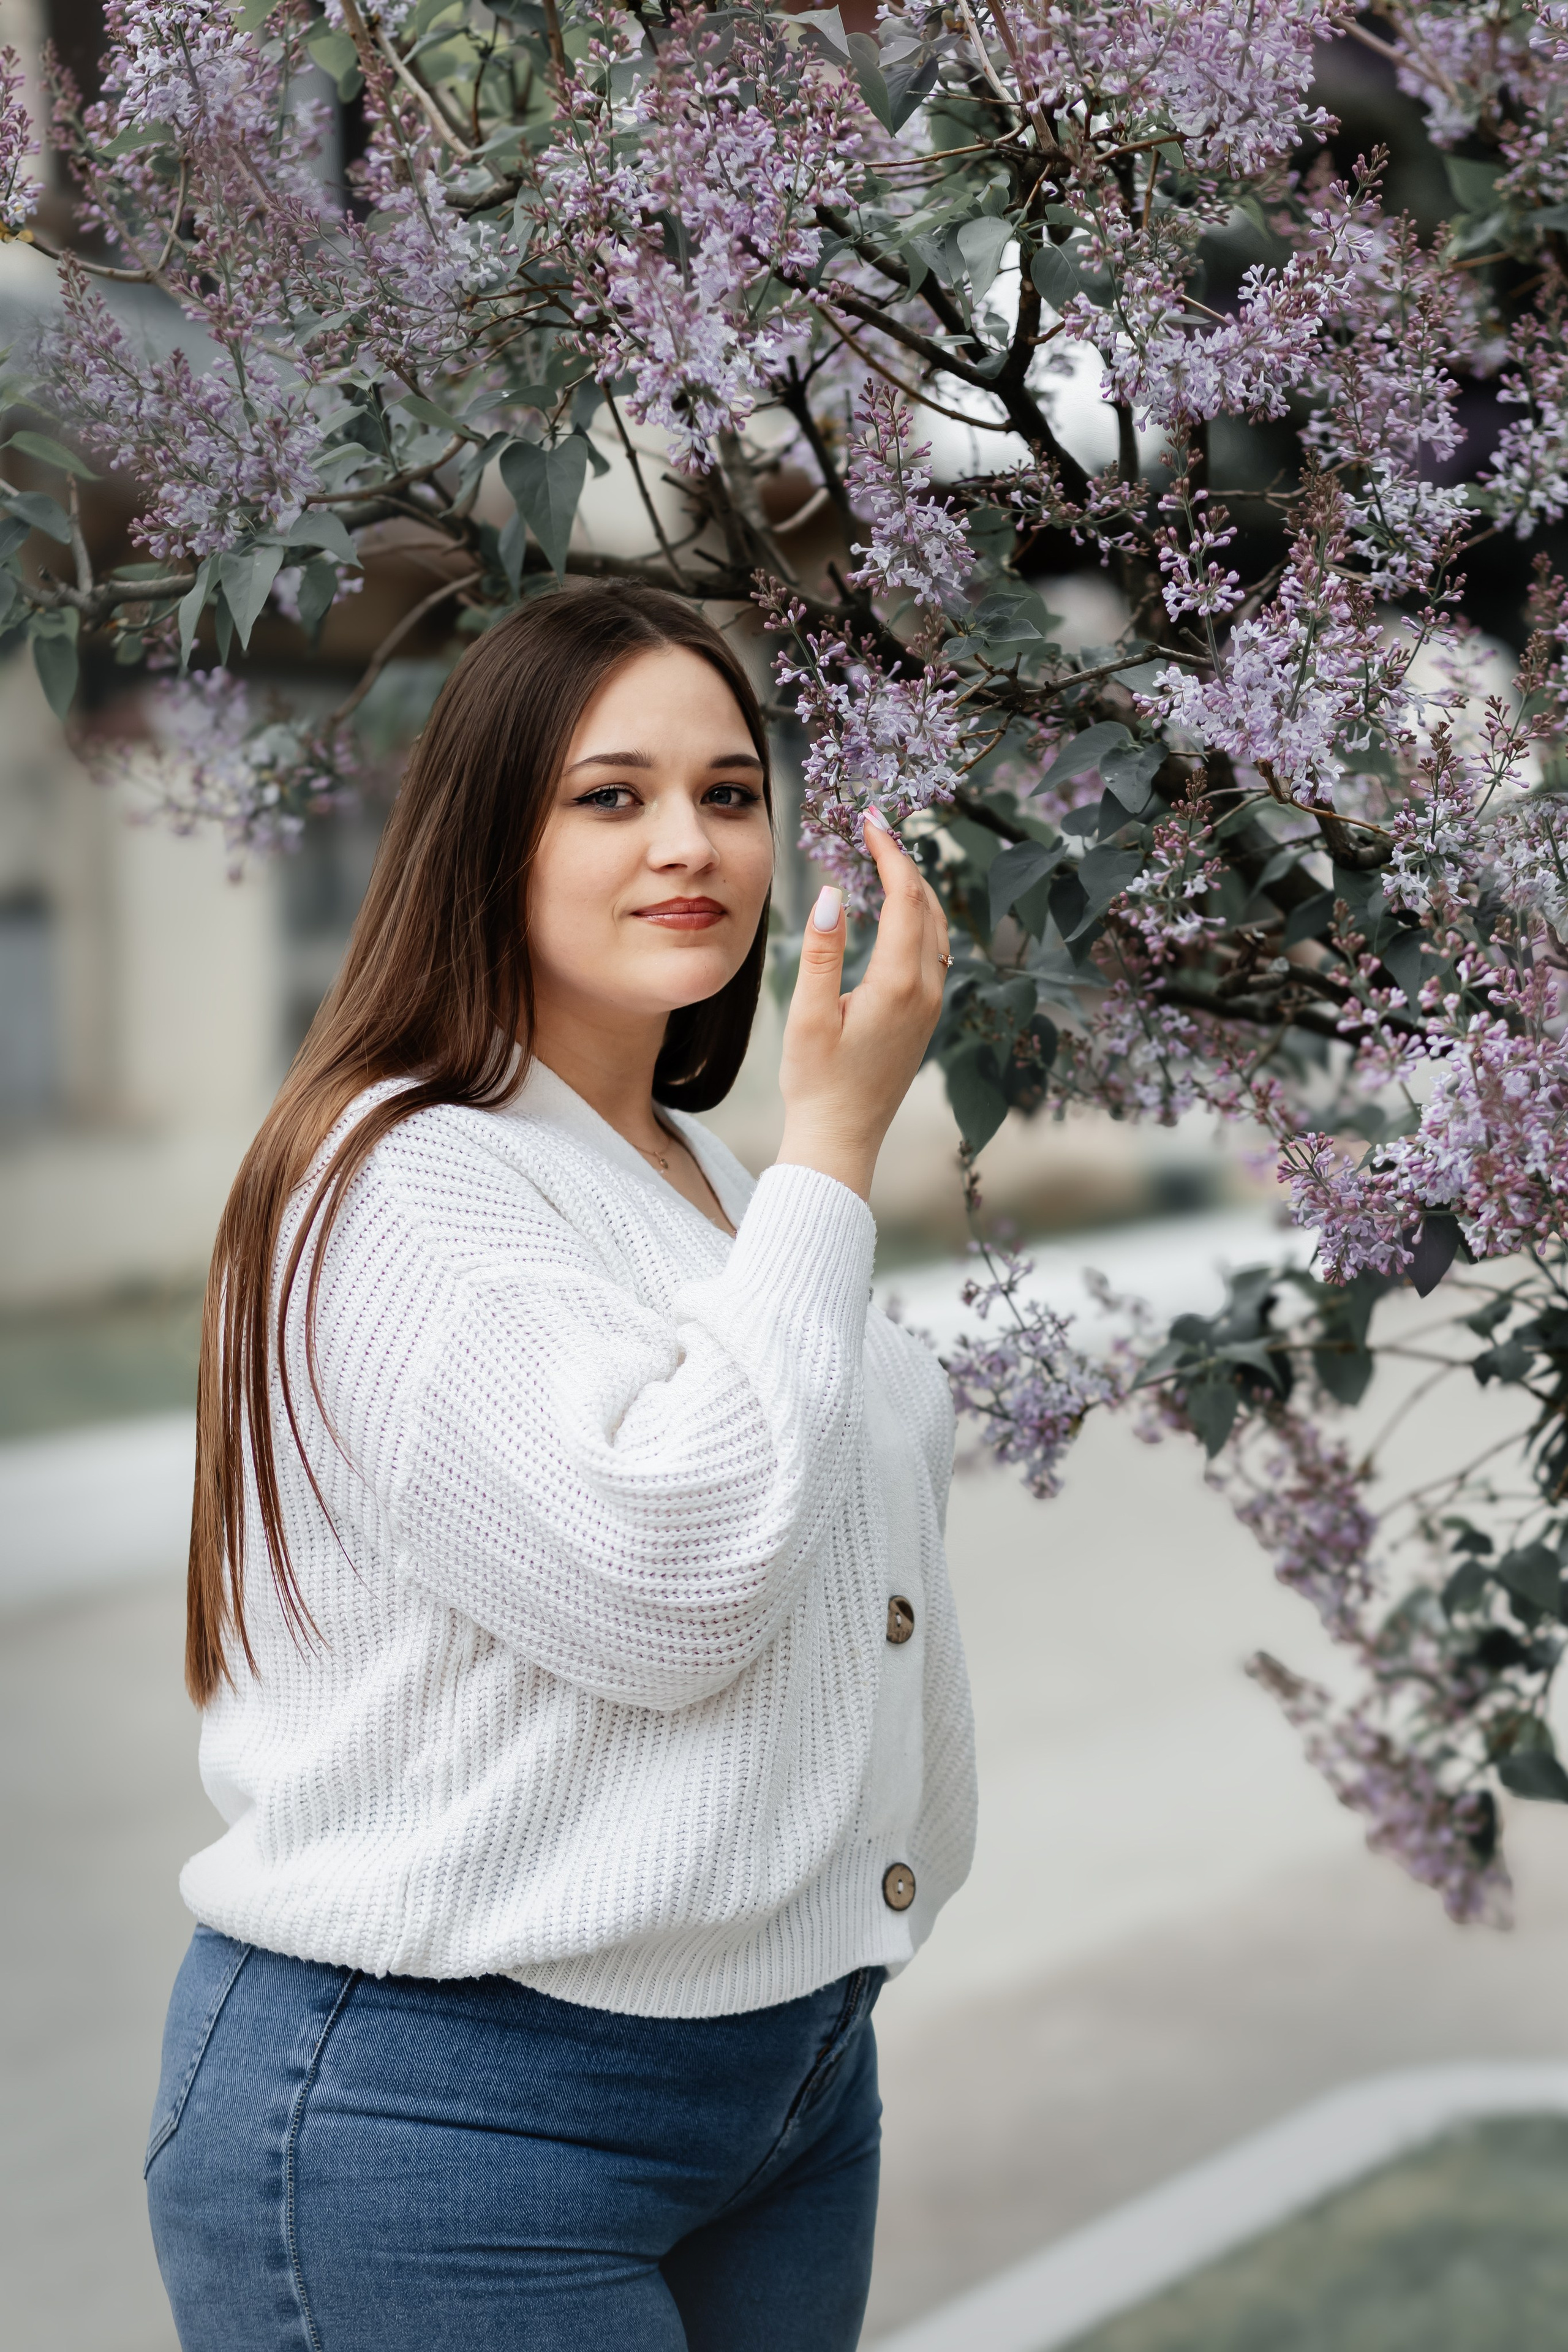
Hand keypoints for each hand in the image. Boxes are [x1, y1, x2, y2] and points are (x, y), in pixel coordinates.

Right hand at [776, 812, 950, 1200]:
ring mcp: (931, 1005)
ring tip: (887, 858)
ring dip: (916, 889)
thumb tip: (833, 891)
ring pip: (938, 929)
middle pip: (928, 906)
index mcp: (899, 984)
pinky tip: (897, 912)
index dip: (890, 852)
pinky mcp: (926, 1018)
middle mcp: (926, 990)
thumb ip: (821, 951)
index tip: (872, 819)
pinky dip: (919, 919)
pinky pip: (934, 953)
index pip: (904, 897)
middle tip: (876, 827)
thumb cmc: (817, 1082)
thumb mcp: (807, 1015)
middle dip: (905, 861)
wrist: (842, 1138)